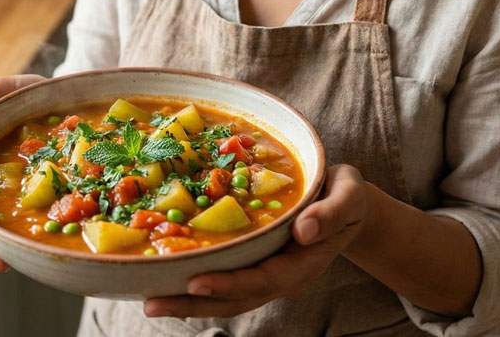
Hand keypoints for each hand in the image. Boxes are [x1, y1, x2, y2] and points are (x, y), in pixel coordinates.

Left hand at [144, 164, 372, 318]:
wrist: (348, 207)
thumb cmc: (347, 196)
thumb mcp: (350, 195)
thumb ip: (333, 211)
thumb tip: (305, 229)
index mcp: (303, 263)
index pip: (263, 279)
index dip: (229, 284)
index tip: (196, 283)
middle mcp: (282, 276)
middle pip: (236, 299)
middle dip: (194, 304)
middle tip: (152, 304)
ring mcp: (268, 275)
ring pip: (225, 298)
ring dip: (188, 303)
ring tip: (149, 302)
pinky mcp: (256, 266)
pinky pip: (224, 281)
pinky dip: (195, 288)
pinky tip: (166, 281)